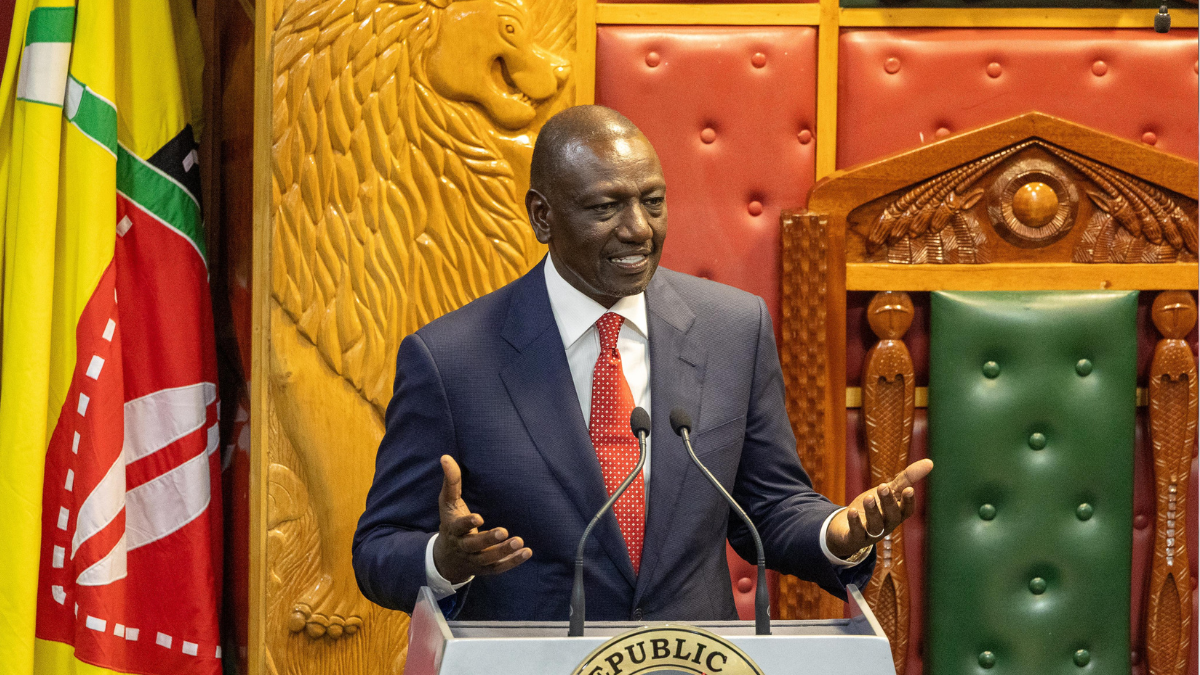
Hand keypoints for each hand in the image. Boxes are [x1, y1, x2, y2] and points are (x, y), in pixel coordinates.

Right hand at [432, 455, 531, 583]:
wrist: (447, 558)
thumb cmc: (451, 523)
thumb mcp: (448, 503)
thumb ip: (451, 482)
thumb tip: (445, 457)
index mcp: (453, 529)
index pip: (458, 527)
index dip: (467, 523)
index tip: (478, 518)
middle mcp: (463, 547)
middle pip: (474, 545)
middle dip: (488, 540)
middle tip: (504, 531)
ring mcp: (474, 560)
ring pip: (488, 559)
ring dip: (503, 551)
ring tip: (519, 541)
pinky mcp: (485, 569)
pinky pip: (498, 568)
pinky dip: (512, 562)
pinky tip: (526, 552)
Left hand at [825, 459, 933, 559]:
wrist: (849, 528)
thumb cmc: (875, 506)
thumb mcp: (889, 490)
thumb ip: (907, 478)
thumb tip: (930, 462)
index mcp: (897, 514)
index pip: (907, 510)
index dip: (908, 501)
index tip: (909, 489)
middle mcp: (887, 525)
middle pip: (891, 516)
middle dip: (888, 502)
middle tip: (882, 486)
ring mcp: (871, 534)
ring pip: (875, 525)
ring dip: (872, 512)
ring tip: (869, 498)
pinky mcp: (855, 538)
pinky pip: (857, 533)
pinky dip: (855, 523)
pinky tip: (852, 511)